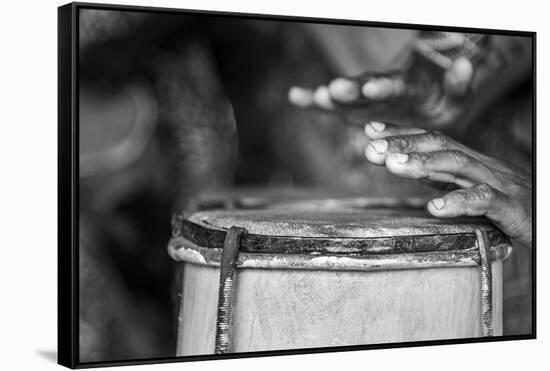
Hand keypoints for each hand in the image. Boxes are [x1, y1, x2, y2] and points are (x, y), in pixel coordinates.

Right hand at [288, 56, 473, 127]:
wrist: (426, 116)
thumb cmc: (442, 108)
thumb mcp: (457, 100)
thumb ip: (459, 85)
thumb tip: (466, 63)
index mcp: (408, 87)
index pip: (395, 84)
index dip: (383, 86)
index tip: (371, 88)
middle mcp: (382, 89)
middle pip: (364, 87)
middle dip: (350, 89)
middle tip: (335, 89)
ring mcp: (364, 100)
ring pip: (346, 96)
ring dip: (332, 95)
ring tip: (318, 95)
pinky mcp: (352, 111)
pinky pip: (330, 107)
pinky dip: (313, 102)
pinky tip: (295, 96)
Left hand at [363, 121, 531, 245]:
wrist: (548, 214)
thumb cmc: (506, 201)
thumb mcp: (467, 184)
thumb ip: (438, 176)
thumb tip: (402, 165)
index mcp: (467, 160)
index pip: (431, 139)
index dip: (401, 133)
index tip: (369, 130)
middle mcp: (479, 165)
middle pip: (439, 145)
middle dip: (403, 143)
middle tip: (370, 148)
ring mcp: (495, 182)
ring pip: (458, 165)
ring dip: (423, 164)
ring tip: (393, 165)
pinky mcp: (510, 206)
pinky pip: (484, 200)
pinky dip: (458, 202)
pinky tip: (434, 207)